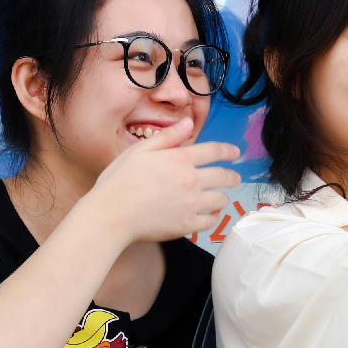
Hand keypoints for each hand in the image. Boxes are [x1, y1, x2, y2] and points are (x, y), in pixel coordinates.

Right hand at [80, 118, 240, 244]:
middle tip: (235, 178)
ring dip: (223, 197)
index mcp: (180, 159)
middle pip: (223, 176)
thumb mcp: (139, 150)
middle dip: (232, 176)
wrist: (111, 214)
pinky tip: (210, 216)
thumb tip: (188, 122)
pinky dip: (213, 218)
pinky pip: (210, 222)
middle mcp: (190, 180)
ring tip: (221, 198)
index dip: (228, 150)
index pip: (214, 151)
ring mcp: (190, 204)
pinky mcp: (186, 225)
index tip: (235, 152)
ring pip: (220, 200)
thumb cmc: (119, 181)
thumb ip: (167, 136)